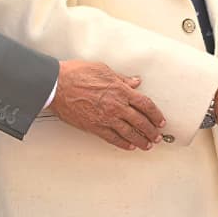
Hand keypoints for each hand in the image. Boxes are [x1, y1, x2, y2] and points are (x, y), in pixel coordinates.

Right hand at [50, 60, 166, 150]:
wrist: (57, 85)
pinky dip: (123, 143)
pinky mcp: (94, 127)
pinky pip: (113, 138)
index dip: (155, 114)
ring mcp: (106, 118)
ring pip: (129, 133)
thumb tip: (135, 82)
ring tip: (148, 145)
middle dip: (152, 130)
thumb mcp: (104, 70)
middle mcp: (116, 106)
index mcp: (120, 91)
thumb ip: (122, 78)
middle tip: (158, 136)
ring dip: (141, 140)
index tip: (160, 120)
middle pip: (140, 121)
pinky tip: (129, 146)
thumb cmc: (77, 74)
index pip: (145, 104)